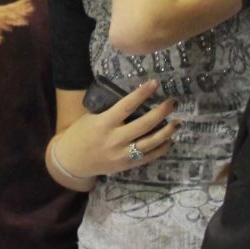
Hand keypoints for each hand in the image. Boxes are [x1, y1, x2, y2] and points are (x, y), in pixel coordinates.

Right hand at [56, 81, 178, 176]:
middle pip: (144, 124)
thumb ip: (112, 111)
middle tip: (173, 102)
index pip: (127, 106)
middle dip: (161, 112)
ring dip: (167, 132)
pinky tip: (170, 140)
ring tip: (178, 122)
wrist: (72, 160)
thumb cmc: (81, 133)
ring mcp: (121, 154)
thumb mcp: (92, 117)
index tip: (155, 83)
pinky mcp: (126, 165)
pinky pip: (148, 157)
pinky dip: (161, 148)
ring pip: (150, 142)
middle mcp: (114, 139)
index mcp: (103, 123)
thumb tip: (136, 99)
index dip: (142, 94)